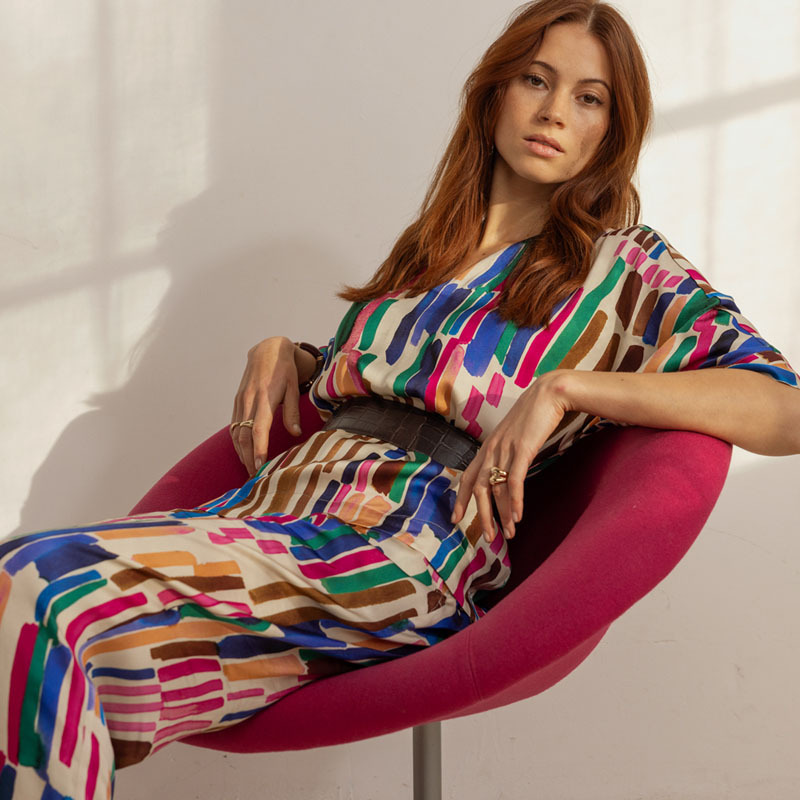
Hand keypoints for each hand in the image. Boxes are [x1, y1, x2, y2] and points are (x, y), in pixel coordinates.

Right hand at [230, 337, 311, 475]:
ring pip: (236, 432)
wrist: (267, 350)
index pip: (259, 428)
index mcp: (264, 398)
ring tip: (249, 469)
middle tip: (254, 476)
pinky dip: (237, 441)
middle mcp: (249, 401)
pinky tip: (243, 452)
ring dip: (241, 452)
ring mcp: (240, 401)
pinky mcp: (237, 401)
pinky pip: (234, 425)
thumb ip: (293, 411)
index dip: (258, 448)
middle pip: (244, 435)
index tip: (259, 465)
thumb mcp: (293, 387)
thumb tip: (295, 433)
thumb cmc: (284, 369)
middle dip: (248, 457)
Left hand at [451, 370, 573, 542]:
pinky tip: (518, 516)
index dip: (461, 499)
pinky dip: (515, 501)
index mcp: (488, 446)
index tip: (456, 518)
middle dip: (483, 515)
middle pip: (480, 488)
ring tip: (509, 534)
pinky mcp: (522, 449)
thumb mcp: (515, 436)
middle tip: (488, 537)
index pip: (469, 477)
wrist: (549, 393)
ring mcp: (505, 449)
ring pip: (497, 489)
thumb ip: (508, 453)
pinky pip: (515, 481)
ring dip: (503, 514)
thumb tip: (508, 472)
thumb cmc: (535, 415)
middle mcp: (492, 449)